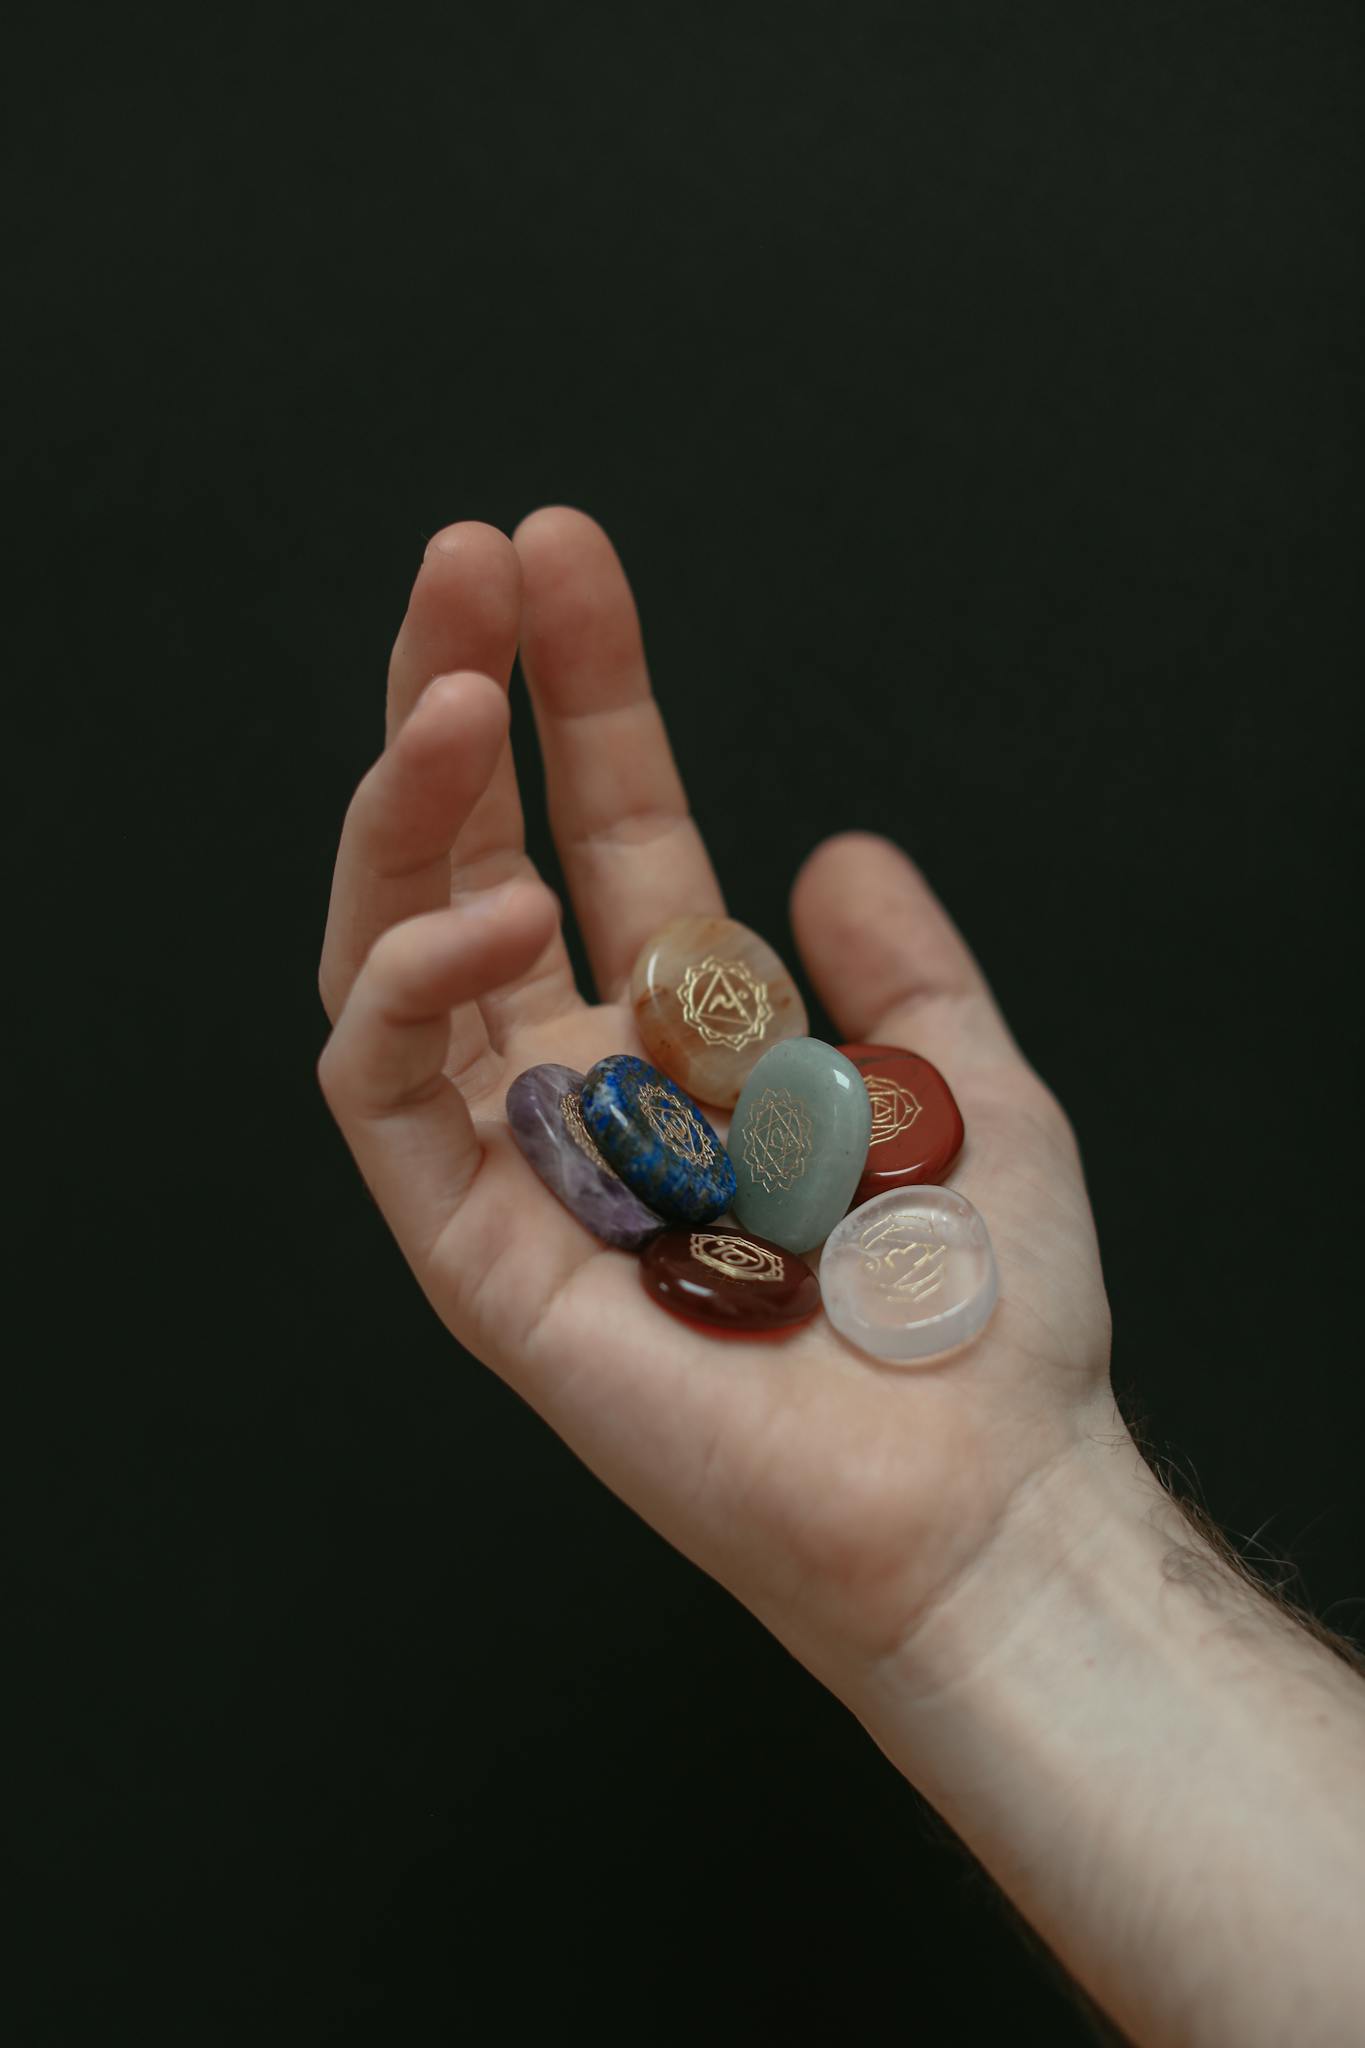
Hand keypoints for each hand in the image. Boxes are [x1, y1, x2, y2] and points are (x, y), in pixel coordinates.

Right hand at [318, 507, 1114, 1709]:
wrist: (979, 1496)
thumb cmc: (982, 1318)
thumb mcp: (972, 1086)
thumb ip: (902, 968)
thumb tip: (837, 849)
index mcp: (693, 1040)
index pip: (607, 831)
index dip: (583, 695)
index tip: (560, 553)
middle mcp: (586, 1085)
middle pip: (473, 864)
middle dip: (454, 708)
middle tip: (462, 562)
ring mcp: (516, 1163)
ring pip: (390, 955)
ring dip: (407, 814)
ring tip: (456, 699)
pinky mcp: (471, 1255)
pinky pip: (383, 1092)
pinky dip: (416, 981)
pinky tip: (501, 907)